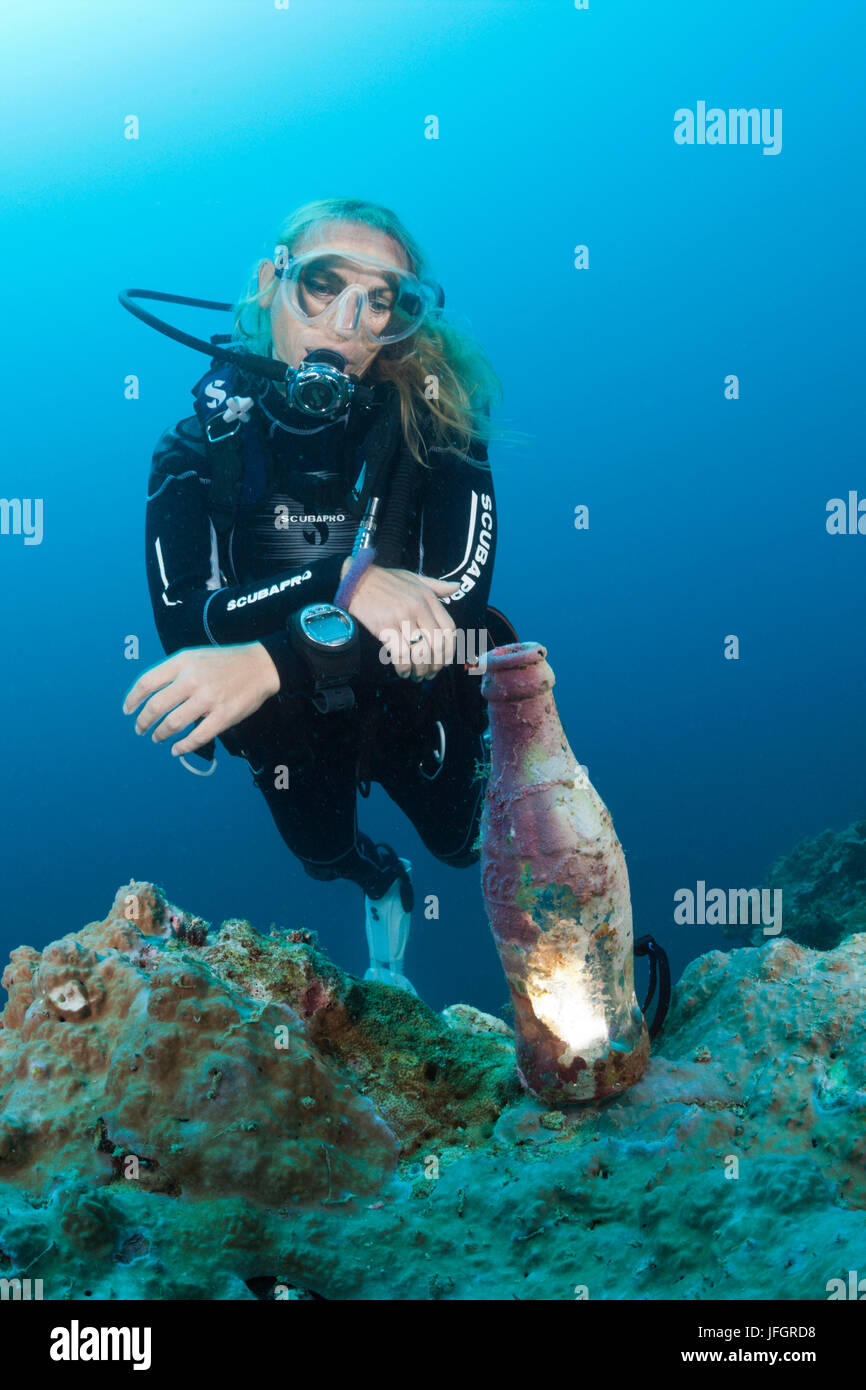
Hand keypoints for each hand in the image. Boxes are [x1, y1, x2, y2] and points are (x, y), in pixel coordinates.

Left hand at [122, 642, 280, 756]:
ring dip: (160, 734)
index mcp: (183, 662)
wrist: (261, 665)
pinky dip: (183, 746)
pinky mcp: (223, 715)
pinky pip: (197, 736)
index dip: (133, 699)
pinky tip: (176, 749)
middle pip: (156, 706)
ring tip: (157, 738)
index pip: (147, 682)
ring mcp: (208, 698)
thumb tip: (150, 694)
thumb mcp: (195, 657)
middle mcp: (192, 679)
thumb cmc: (225, 662)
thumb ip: (174, 672)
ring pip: (173, 723)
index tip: (128, 710)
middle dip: (143, 722)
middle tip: (140, 729)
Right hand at [339, 557, 459, 679]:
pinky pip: (400, 654)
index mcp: (428, 598)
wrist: (356, 579)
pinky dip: (404, 668)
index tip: (445, 661)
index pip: (449, 628)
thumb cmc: (385, 580)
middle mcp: (418, 607)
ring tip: (417, 676)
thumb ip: (437, 586)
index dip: (450, 649)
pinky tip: (403, 672)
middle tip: (430, 674)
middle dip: (436, 665)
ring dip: (420, 670)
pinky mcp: (384, 626)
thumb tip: (457, 587)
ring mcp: (401, 617)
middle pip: (437, 644)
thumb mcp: (415, 578)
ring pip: (420, 652)